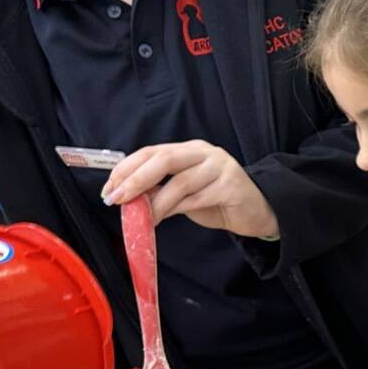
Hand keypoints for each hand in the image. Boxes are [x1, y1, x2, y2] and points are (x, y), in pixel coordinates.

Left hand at [102, 140, 278, 239]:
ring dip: (156, 202)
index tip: (109, 188)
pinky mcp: (231, 186)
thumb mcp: (185, 194)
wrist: (258, 212)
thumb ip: (161, 190)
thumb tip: (129, 197)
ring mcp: (220, 167)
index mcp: (190, 149)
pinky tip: (163, 219)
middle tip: (117, 198)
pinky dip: (175, 210)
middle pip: (163, 159)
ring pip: (179, 182)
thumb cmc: (218, 201)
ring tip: (142, 217)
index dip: (127, 168)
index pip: (152, 151)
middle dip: (136, 179)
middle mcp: (205, 153)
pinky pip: (196, 198)